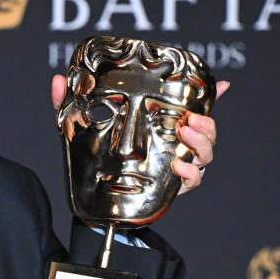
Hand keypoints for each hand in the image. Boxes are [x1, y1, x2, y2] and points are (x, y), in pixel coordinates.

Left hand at [48, 76, 229, 196]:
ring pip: (206, 153)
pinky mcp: (171, 187)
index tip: (223, 85)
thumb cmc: (91, 157)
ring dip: (202, 143)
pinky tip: (179, 165)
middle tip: (190, 119)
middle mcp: (173, 144)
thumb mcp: (79, 127)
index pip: (192, 108)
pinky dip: (191, 173)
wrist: (93, 199)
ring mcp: (175, 165)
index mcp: (161, 126)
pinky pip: (193, 180)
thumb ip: (69, 104)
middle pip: (207, 131)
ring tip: (186, 134)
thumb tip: (57, 79)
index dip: (212, 97)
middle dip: (207, 123)